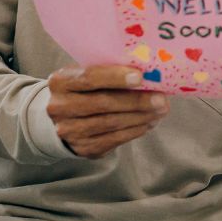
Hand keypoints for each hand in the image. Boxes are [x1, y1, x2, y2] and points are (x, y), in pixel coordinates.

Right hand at [46, 65, 168, 157]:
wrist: (63, 118)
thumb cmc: (84, 89)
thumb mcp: (87, 74)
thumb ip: (110, 72)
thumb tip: (149, 74)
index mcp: (60, 82)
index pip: (89, 78)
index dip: (116, 77)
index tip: (140, 77)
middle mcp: (60, 107)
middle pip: (103, 103)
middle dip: (136, 101)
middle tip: (161, 98)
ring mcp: (69, 130)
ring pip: (111, 123)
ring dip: (140, 117)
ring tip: (160, 111)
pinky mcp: (83, 148)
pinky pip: (114, 139)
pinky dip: (135, 130)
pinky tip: (149, 123)